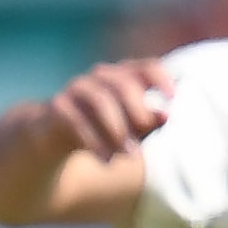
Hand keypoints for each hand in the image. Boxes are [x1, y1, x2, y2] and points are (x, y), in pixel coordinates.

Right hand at [47, 58, 174, 164]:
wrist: (54, 136)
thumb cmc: (103, 130)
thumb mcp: (130, 129)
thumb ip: (149, 121)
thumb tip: (167, 115)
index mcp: (123, 76)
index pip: (146, 67)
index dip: (161, 78)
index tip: (173, 97)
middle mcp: (100, 77)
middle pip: (123, 84)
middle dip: (138, 109)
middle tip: (146, 129)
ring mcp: (77, 88)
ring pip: (100, 100)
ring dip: (118, 129)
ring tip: (130, 155)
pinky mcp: (57, 106)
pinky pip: (77, 120)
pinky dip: (94, 142)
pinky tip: (106, 160)